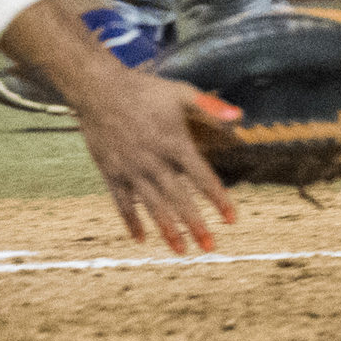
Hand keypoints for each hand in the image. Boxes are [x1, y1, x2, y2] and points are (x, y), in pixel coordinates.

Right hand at [72, 63, 240, 253]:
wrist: (99, 89)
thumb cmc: (144, 90)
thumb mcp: (180, 92)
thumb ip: (210, 106)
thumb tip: (240, 116)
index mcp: (174, 143)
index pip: (202, 177)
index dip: (218, 199)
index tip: (232, 219)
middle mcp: (154, 161)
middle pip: (179, 199)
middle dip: (196, 225)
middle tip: (210, 247)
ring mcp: (131, 170)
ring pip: (152, 206)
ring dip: (168, 230)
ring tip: (181, 251)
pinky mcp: (111, 173)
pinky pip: (122, 203)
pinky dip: (131, 221)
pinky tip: (141, 238)